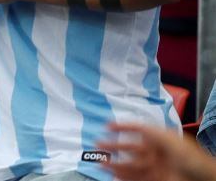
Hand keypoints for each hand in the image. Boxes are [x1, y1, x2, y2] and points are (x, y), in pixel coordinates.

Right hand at [101, 122, 215, 180]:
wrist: (202, 178)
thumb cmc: (192, 158)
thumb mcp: (171, 139)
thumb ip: (151, 132)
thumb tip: (134, 126)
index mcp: (160, 140)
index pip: (137, 130)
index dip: (123, 127)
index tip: (108, 125)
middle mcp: (156, 153)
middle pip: (131, 148)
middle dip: (114, 145)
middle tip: (98, 142)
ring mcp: (154, 167)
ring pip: (130, 164)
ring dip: (115, 163)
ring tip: (100, 162)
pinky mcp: (153, 179)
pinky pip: (134, 177)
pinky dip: (122, 175)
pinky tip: (112, 173)